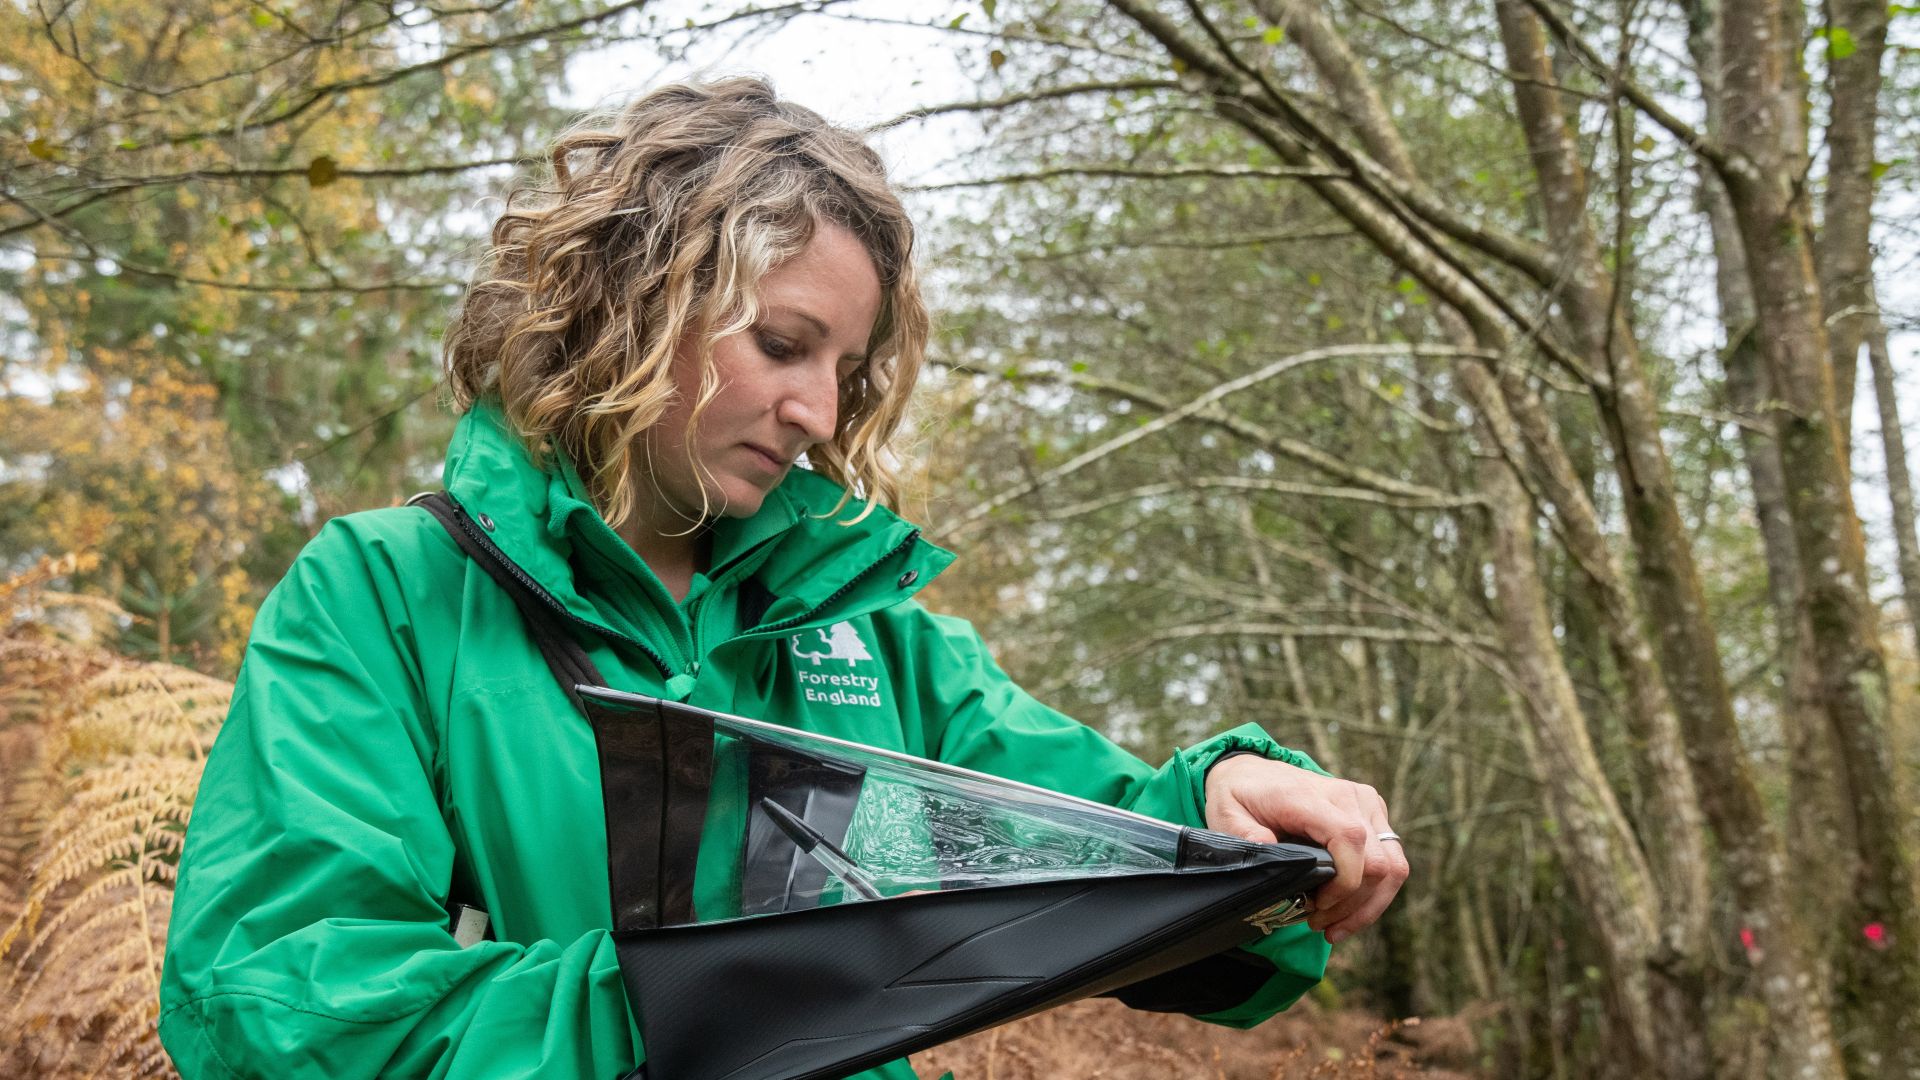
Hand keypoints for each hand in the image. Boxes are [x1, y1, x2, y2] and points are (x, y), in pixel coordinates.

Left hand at [1203, 755, 1408, 943]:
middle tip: (1317, 923)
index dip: (1344, 883)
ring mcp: (1366, 804)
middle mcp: (1348, 796)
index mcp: (1310, 795)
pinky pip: (1392, 863)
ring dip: (1367, 906)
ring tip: (1334, 928)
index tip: (1317, 906)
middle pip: (1377, 861)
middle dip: (1351, 904)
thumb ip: (1244, 833)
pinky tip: (1347, 914)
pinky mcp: (1374, 815)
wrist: (1254, 774)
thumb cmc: (1241, 797)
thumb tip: (1267, 849)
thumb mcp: (1226, 813)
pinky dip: (1374, 895)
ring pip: (1393, 866)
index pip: (1350, 838)